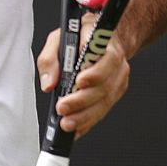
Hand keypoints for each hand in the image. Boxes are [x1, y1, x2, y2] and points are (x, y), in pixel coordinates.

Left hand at [36, 20, 131, 139]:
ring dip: (85, 115)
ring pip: (105, 101)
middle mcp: (114, 61)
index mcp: (102, 43)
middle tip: (63, 108)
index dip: (94, 73)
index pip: (105, 58)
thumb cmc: (80, 36)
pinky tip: (76, 128)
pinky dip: (89, 121)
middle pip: (103, 85)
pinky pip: (104, 109)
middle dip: (81, 100)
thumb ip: (50, 58)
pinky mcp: (116, 91)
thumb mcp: (58, 38)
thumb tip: (48, 83)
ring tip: (67, 123)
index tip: (78, 82)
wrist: (103, 38)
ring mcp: (118, 78)